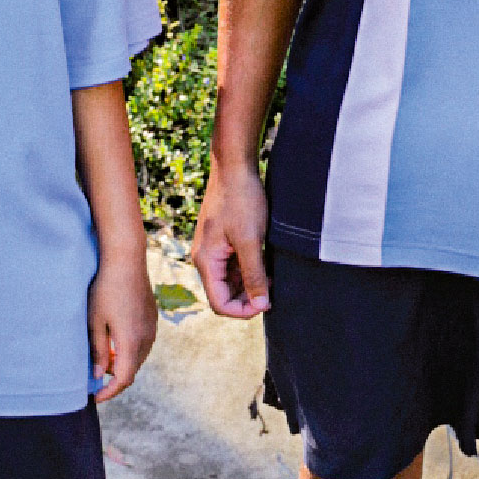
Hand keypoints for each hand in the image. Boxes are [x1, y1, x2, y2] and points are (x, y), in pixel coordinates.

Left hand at [88, 251, 156, 402]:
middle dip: (115, 378)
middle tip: (94, 377)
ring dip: (123, 363)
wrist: (126, 260)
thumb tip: (100, 375)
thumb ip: (99, 351)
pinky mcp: (152, 318)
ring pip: (138, 357)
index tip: (96, 397)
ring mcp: (152, 327)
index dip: (110, 392)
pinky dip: (130, 350)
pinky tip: (115, 340)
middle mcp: (147, 338)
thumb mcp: (95, 321)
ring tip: (103, 358)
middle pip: (132, 369)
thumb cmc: (106, 289)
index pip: (124, 379)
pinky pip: (143, 343)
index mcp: (131, 341)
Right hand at [192, 160, 270, 317]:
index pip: (219, 303)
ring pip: (230, 281)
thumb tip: (261, 305)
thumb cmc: (241, 200)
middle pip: (223, 294)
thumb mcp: (251, 240)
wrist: (235, 167)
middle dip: (247, 299)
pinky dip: (249, 271)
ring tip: (272, 279)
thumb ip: (254, 274)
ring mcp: (213, 249)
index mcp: (206, 260)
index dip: (243, 311)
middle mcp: (205, 258)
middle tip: (272, 293)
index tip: (266, 305)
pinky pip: (233, 266)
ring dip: (249, 285)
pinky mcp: (222, 241)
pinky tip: (267, 266)